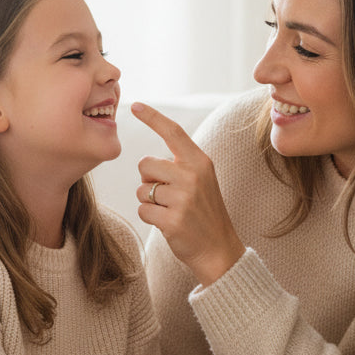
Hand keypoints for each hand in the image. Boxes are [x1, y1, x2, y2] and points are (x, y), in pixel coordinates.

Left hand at [131, 102, 245, 285]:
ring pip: (142, 189)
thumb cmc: (204, 213)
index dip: (153, 117)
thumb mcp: (202, 181)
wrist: (219, 250)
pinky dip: (150, 217)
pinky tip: (168, 223)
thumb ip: (181, 166)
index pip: (173, 132)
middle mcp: (192, 176)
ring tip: (170, 210)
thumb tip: (148, 162)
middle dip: (148, 179)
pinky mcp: (172, 220)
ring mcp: (183, 198)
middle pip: (145, 164)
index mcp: (200, 162)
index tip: (135, 105)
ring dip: (149, 201)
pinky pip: (143, 210)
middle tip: (167, 195)